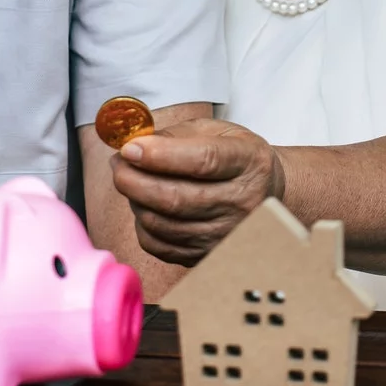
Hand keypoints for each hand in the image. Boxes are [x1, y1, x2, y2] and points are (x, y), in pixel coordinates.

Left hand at [108, 119, 284, 265]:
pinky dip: (144, 226)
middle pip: (176, 198)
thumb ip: (176, 135)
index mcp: (248, 162)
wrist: (267, 193)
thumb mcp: (216, 131)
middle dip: (134, 180)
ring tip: (133, 181)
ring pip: (164, 224)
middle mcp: (242, 202)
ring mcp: (227, 234)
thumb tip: (134, 145)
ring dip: (136, 201)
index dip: (161, 156)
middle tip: (117, 164)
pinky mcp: (209, 254)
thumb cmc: (235, 157)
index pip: (203, 162)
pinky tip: (147, 207)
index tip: (130, 149)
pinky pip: (161, 246)